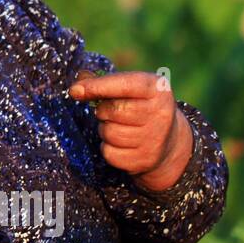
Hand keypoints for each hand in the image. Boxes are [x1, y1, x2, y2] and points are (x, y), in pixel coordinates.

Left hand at [68, 70, 193, 191]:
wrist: (168, 140)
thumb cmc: (139, 106)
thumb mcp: (129, 87)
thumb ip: (102, 82)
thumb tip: (76, 89)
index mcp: (157, 89)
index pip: (124, 85)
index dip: (97, 87)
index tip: (75, 90)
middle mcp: (160, 113)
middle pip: (113, 110)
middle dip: (103, 111)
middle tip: (110, 112)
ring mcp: (155, 139)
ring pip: (109, 133)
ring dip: (105, 130)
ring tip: (119, 126)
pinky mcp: (145, 160)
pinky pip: (109, 153)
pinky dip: (108, 148)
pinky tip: (122, 143)